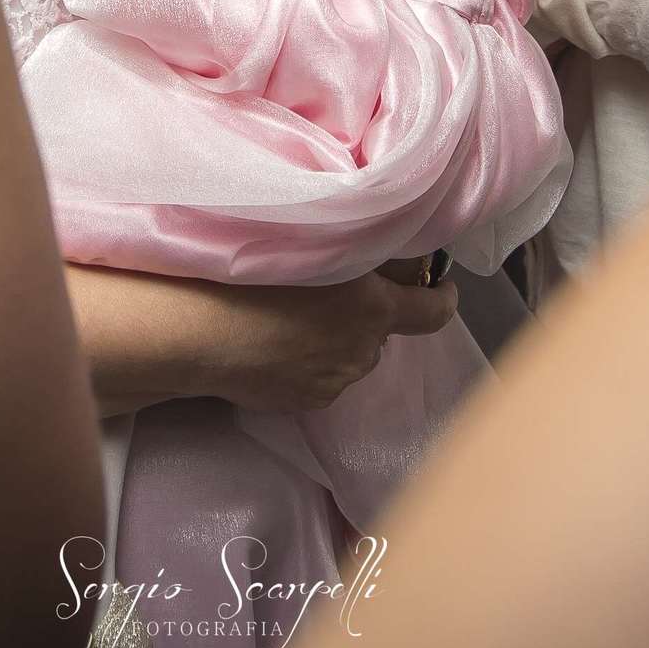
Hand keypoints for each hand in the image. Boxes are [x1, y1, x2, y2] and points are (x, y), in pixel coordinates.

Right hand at [201, 271, 458, 414]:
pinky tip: (275, 341)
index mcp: (374, 309)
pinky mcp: (303, 403)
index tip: (444, 286)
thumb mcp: (319, 245)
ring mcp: (333, 382)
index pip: (433, 312)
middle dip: (369, 312)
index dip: (444, 297)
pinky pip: (320, 376)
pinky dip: (309, 359)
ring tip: (294, 315)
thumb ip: (362, 252)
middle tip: (334, 287)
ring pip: (349, 354)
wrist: (204, 331)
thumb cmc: (257, 273)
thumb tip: (393, 259)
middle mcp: (363, 350)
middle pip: (381, 330)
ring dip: (337, 337)